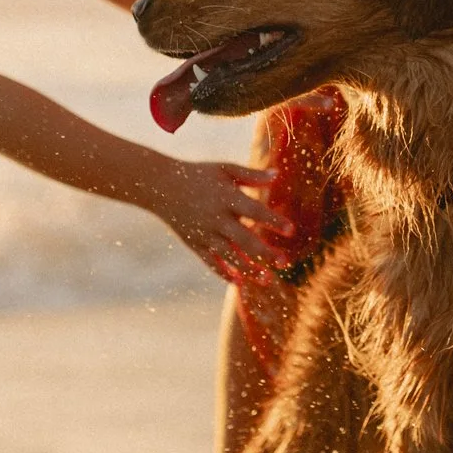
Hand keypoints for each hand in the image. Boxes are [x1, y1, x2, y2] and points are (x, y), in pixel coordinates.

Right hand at [150, 160, 291, 283]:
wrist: (161, 185)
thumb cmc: (199, 174)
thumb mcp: (225, 169)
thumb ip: (251, 175)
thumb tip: (278, 174)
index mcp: (225, 197)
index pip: (253, 210)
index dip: (272, 220)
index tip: (291, 230)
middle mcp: (216, 218)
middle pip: (244, 239)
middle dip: (264, 253)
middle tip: (284, 262)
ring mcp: (204, 233)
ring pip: (228, 256)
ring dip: (248, 269)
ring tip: (266, 279)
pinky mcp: (194, 244)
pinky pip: (210, 262)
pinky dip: (224, 273)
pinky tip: (239, 283)